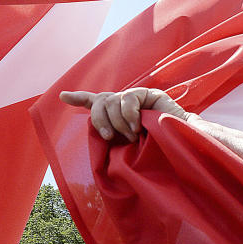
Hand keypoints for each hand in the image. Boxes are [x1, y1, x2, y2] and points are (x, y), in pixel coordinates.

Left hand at [59, 88, 190, 141]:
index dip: (79, 98)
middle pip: (99, 102)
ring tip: (132, 136)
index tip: (63, 96)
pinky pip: (127, 99)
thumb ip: (114, 137)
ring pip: (111, 101)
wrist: (178, 145)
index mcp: (117, 114)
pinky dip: (129, 115)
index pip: (96, 101)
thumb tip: (100, 135)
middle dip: (99, 120)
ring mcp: (136, 96)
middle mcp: (124, 103)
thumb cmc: (153, 150)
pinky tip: (137, 126)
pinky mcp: (148, 93)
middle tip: (110, 138)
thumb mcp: (127, 145)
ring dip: (118, 123)